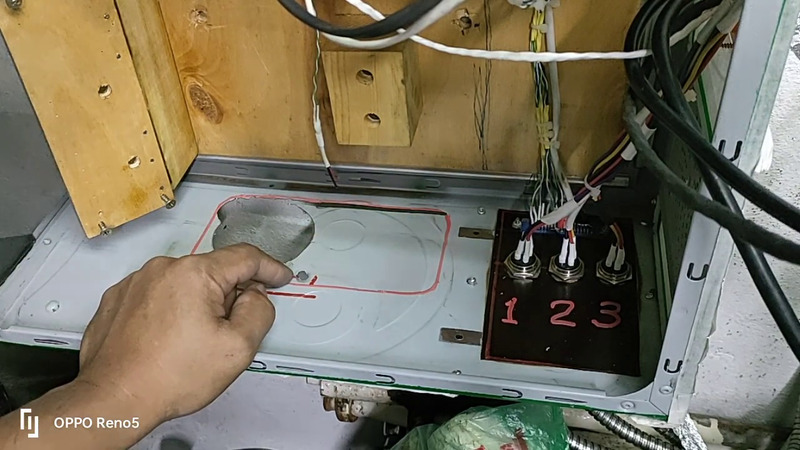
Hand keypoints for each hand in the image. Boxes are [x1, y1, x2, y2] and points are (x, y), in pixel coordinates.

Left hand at [77, 243, 292, 422]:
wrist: (114, 399)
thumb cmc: (169, 377)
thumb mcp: (238, 348)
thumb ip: (259, 312)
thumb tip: (255, 296)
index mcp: (195, 273)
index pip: (245, 257)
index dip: (269, 268)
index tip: (280, 277)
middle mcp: (162, 269)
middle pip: (214, 272)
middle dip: (229, 296)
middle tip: (228, 333)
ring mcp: (136, 282)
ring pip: (184, 284)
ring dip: (197, 305)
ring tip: (191, 344)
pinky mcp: (118, 299)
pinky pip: (157, 296)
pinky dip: (170, 312)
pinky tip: (168, 341)